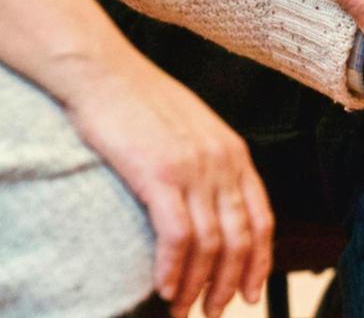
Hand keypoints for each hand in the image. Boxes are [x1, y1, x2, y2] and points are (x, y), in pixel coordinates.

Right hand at [46, 50, 273, 317]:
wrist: (101, 70)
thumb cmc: (136, 100)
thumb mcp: (190, 129)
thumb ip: (207, 164)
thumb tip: (208, 204)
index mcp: (234, 153)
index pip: (261, 219)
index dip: (259, 262)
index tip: (248, 292)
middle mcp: (222, 162)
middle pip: (240, 239)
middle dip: (228, 284)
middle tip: (212, 311)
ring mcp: (194, 168)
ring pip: (211, 244)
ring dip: (197, 285)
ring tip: (182, 308)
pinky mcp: (160, 174)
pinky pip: (178, 236)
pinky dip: (173, 270)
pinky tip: (164, 288)